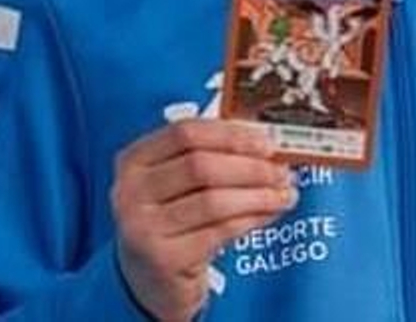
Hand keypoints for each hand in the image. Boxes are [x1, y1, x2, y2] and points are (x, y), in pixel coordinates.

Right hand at [112, 119, 296, 320]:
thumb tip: (263, 141)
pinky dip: (252, 219)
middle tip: (281, 170)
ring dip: (258, 195)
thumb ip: (209, 156)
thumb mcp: (175, 183)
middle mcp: (131, 192)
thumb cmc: (170, 221)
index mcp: (134, 161)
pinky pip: (220, 231)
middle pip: (201, 166)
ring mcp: (144, 228)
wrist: (149, 281)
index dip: (230, 134)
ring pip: (214, 201)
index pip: (185, 133)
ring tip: (284, 193)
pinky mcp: (164, 260)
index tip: (264, 140)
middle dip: (250, 166)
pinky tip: (269, 213)